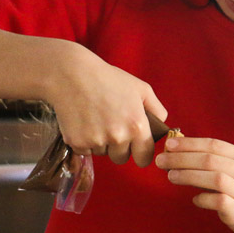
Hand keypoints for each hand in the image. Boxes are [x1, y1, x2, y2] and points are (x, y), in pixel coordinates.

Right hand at [46, 41, 166, 166]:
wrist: (72, 74)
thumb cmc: (108, 79)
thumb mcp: (140, 88)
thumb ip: (156, 109)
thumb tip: (162, 126)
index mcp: (137, 126)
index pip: (144, 158)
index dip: (140, 153)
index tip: (136, 148)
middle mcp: (118, 137)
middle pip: (121, 158)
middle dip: (118, 147)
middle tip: (111, 126)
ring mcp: (96, 141)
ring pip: (103, 153)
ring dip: (101, 142)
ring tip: (96, 119)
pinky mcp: (77, 143)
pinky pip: (85, 151)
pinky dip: (84, 140)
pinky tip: (83, 121)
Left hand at [154, 137, 233, 232]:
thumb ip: (220, 165)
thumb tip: (184, 156)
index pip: (214, 145)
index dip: (189, 143)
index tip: (169, 143)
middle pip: (209, 159)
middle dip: (181, 158)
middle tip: (160, 160)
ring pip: (214, 178)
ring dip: (188, 176)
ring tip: (171, 176)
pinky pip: (219, 203)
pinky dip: (203, 199)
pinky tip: (195, 199)